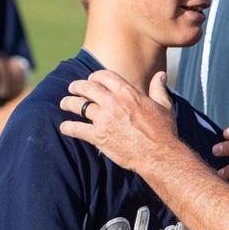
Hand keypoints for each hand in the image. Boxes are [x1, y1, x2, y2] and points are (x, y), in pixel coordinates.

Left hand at [59, 70, 178, 171]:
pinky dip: (68, 128)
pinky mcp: (98, 136)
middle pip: (87, 88)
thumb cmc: (164, 131)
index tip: (92, 80)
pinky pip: (77, 129)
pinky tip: (64, 128)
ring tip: (64, 104)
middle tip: (72, 88)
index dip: (95, 77)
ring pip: (78, 106)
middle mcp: (113, 102)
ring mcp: (104, 119)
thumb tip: (161, 75)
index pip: (104, 76)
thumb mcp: (164, 106)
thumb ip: (159, 89)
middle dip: (77, 86)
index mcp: (128, 93)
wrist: (159, 155)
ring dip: (69, 103)